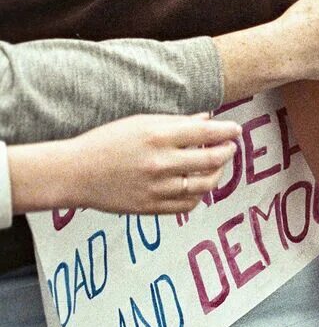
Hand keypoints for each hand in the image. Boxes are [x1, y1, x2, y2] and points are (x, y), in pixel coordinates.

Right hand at [67, 115, 239, 213]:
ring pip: (205, 184)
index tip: (236, 129)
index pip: (206, 133)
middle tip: (230, 147)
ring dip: (218, 173)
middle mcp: (160, 163)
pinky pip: (189, 204)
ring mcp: (157, 188)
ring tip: (217, 165)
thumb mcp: (141, 122)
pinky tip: (198, 184)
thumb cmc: (107, 142)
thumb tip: (209, 118)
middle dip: (228, 151)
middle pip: (212, 160)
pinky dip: (200, 194)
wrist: (74, 173)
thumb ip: (177, 122)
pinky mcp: (151, 207)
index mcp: (157, 137)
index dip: (227, 131)